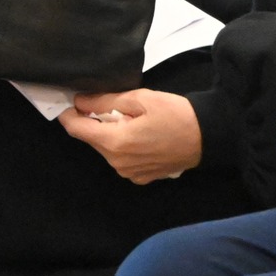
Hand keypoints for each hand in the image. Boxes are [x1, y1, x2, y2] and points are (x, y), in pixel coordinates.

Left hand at [58, 89, 201, 182]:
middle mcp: (117, 162)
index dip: (68, 115)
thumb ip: (106, 101)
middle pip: (93, 140)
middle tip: (111, 105)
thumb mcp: (142, 98)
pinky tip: (143, 137)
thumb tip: (80, 102)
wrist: (207, 136)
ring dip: (111, 135)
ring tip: (133, 121)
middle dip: (95, 122)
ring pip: (107, 150)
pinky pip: (122, 160)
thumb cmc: (176, 113)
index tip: (69, 103)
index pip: (77, 129)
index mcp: (115, 141)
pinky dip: (125, 147)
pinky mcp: (140, 178)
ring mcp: (128, 173)